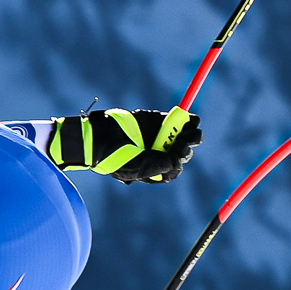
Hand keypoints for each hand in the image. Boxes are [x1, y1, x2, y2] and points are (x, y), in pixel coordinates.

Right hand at [48, 108, 201, 182]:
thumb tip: (177, 162)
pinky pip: (179, 121)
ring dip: (192, 136)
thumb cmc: (114, 157)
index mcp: (155, 169)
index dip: (179, 160)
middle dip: (185, 148)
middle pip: (182, 152)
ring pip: (184, 137)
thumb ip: (157, 167)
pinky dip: (188, 120)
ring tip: (191, 134)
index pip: (175, 168)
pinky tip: (192, 120)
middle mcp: (159, 154)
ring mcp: (160, 137)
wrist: (99, 136)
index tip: (176, 155)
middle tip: (183, 144)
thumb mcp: (136, 169)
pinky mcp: (159, 121)